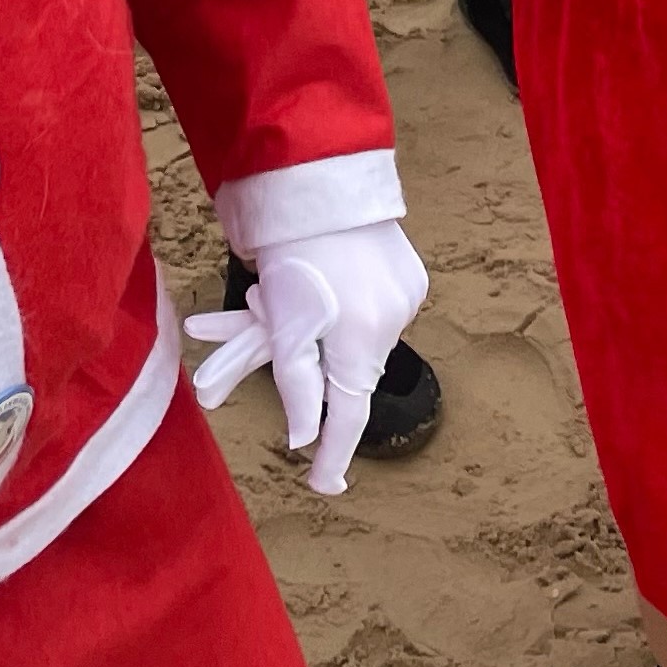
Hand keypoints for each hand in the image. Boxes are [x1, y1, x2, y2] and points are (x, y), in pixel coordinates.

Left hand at [185, 218, 428, 496]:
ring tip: (260, 294)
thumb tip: (305, 436)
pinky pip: (368, 309)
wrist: (323, 181)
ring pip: (351, 337)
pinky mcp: (408, 275)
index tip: (324, 486)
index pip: (349, 415)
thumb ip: (297, 385)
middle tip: (259, 321)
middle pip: (344, 368)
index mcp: (363, 342)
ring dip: (314, 329)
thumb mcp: (284, 325)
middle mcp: (393, 324)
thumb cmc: (296, 253)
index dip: (333, 454)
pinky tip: (314, 278)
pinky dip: (338, 307)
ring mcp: (405, 297)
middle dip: (300, 359)